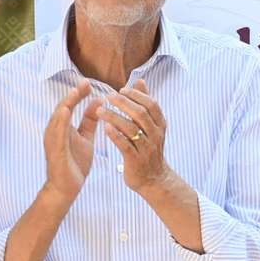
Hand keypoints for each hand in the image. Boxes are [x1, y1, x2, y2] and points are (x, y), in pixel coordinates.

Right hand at [43, 80, 97, 204]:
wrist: (67, 187)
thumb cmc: (74, 162)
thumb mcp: (86, 138)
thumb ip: (89, 121)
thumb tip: (97, 101)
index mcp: (63, 127)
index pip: (70, 106)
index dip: (79, 94)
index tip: (90, 82)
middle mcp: (55, 130)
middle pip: (63, 107)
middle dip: (74, 94)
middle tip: (85, 82)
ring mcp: (53, 139)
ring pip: (58, 118)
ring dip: (66, 103)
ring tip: (76, 91)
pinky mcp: (54, 149)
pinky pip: (56, 133)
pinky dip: (61, 121)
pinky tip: (66, 112)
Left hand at [100, 79, 172, 194]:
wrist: (154, 179)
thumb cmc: (149, 149)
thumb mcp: (152, 126)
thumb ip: (145, 103)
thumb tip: (140, 81)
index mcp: (160, 125)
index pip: (151, 104)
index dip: (137, 95)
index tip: (121, 90)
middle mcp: (155, 135)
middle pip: (141, 114)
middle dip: (124, 103)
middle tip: (108, 97)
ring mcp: (146, 148)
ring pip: (131, 128)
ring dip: (114, 117)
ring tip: (99, 111)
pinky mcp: (135, 160)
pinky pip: (124, 145)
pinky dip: (114, 135)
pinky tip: (104, 127)